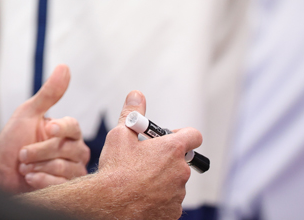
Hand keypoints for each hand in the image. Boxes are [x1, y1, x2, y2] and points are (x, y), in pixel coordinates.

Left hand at [0, 65, 89, 192]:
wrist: (0, 171)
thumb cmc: (12, 140)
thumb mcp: (28, 113)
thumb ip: (48, 93)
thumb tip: (64, 67)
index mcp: (67, 131)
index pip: (73, 126)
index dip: (61, 128)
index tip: (47, 129)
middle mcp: (74, 150)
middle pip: (67, 149)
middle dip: (39, 151)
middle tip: (23, 153)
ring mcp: (72, 170)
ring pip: (64, 168)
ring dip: (37, 166)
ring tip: (25, 165)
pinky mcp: (66, 189)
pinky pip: (60, 184)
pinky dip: (40, 180)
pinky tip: (29, 177)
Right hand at [92, 90, 202, 219]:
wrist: (110, 206)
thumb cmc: (116, 171)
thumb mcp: (120, 135)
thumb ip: (133, 113)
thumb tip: (137, 95)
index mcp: (172, 150)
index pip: (193, 135)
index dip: (182, 134)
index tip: (169, 138)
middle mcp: (180, 172)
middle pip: (180, 160)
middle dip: (165, 158)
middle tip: (144, 160)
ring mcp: (178, 194)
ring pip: (174, 182)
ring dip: (162, 179)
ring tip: (138, 180)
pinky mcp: (173, 212)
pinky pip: (169, 201)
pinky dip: (159, 198)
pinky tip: (141, 195)